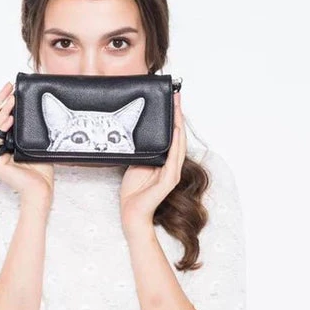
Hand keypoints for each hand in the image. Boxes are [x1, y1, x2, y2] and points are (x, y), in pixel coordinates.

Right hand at [0, 81, 53, 208]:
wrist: (41, 191)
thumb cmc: (42, 173)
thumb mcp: (38, 145)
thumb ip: (33, 130)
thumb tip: (41, 107)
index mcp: (7, 143)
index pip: (2, 118)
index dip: (5, 102)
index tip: (13, 88)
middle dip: (1, 101)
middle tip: (9, 87)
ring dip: (2, 111)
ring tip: (11, 101)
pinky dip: (3, 127)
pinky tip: (11, 118)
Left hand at [120, 91, 186, 234]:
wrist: (131, 213)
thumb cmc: (132, 192)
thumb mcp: (136, 164)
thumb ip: (142, 151)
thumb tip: (140, 133)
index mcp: (164, 161)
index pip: (172, 136)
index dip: (173, 118)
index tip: (172, 100)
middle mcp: (172, 165)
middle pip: (178, 136)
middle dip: (178, 115)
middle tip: (177, 96)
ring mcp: (172, 173)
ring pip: (179, 144)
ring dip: (178, 125)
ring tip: (178, 108)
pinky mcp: (168, 181)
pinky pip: (173, 159)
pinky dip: (175, 144)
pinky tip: (175, 131)